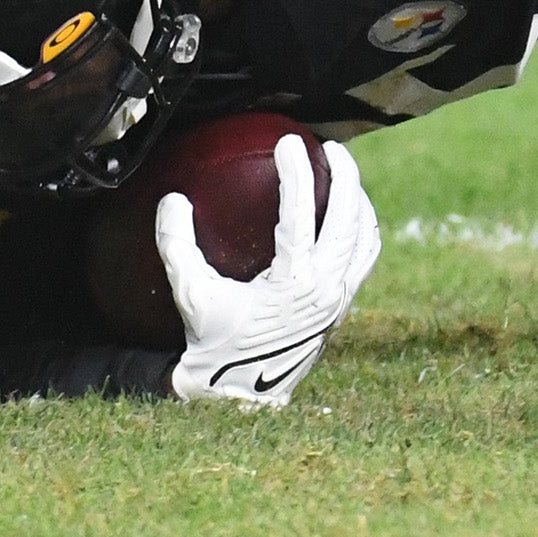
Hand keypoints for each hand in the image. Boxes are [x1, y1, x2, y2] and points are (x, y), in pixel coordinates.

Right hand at [158, 135, 380, 407]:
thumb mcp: (191, 295)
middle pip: (349, 218)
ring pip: (364, 236)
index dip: (297, 174)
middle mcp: (325, 289)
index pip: (301, 216)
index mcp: (292, 284)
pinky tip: (349, 213)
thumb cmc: (213, 342)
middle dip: (345, 176)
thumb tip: (172, 199)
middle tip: (329, 147)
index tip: (288, 142)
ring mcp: (339, 298)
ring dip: (358, 200)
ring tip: (343, 172)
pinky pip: (365, 257)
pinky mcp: (342, 306)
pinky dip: (362, 229)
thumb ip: (177, 247)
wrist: (240, 394)